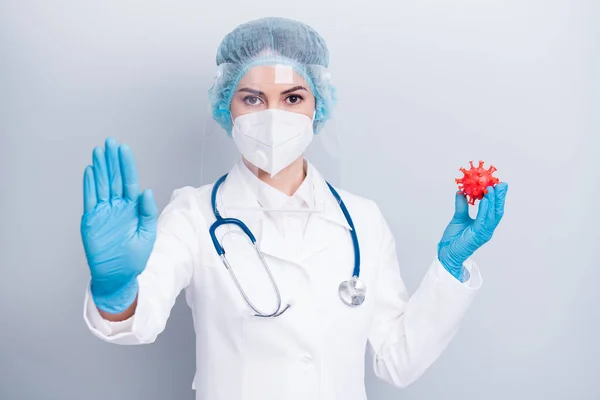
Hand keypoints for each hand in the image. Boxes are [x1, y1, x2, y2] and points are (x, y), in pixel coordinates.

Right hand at [80, 138, 157, 312]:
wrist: (118, 275)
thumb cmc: (134, 257)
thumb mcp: (147, 234)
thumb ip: (146, 212)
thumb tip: (147, 191)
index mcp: (132, 208)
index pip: (129, 181)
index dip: (126, 165)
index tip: (124, 149)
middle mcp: (117, 206)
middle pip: (114, 179)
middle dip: (112, 160)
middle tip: (110, 142)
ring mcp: (103, 212)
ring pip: (101, 185)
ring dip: (100, 168)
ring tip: (99, 151)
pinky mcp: (91, 220)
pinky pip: (90, 199)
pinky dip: (89, 185)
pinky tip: (89, 171)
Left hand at [437, 183, 507, 280]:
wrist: (447, 252)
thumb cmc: (454, 238)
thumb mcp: (459, 217)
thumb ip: (462, 205)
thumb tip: (461, 192)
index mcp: (484, 224)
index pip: (494, 209)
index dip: (497, 197)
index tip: (498, 185)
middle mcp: (487, 228)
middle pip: (497, 210)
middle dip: (500, 197)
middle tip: (502, 184)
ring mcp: (484, 232)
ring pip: (492, 214)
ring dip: (493, 201)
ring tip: (492, 188)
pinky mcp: (478, 235)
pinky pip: (483, 220)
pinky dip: (485, 209)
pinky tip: (485, 200)